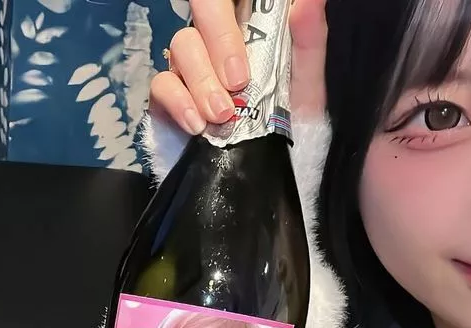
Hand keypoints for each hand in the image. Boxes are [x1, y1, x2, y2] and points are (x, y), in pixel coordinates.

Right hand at [150, 0, 327, 134]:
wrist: (268, 168)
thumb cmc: (288, 120)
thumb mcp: (307, 82)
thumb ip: (309, 38)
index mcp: (248, 26)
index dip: (226, 13)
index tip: (252, 38)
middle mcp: (214, 39)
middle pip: (201, 10)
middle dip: (219, 43)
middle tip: (239, 82)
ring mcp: (189, 66)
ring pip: (181, 46)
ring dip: (202, 80)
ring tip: (222, 114)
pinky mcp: (169, 97)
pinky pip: (161, 84)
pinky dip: (178, 102)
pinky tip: (197, 125)